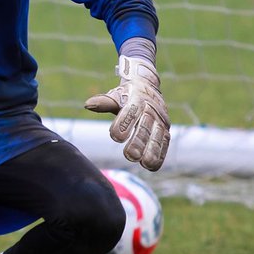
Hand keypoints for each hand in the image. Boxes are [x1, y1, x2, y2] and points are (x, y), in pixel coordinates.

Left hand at [84, 55, 169, 171]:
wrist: (148, 87)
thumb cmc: (127, 94)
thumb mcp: (116, 95)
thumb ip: (104, 102)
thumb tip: (88, 105)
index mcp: (137, 99)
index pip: (131, 111)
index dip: (124, 123)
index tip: (115, 137)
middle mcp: (151, 110)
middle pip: (144, 127)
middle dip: (138, 141)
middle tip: (130, 156)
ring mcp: (160, 120)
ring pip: (157, 135)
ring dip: (152, 150)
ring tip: (145, 164)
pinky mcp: (165, 129)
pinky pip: (164, 142)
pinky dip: (160, 154)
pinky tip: (152, 166)